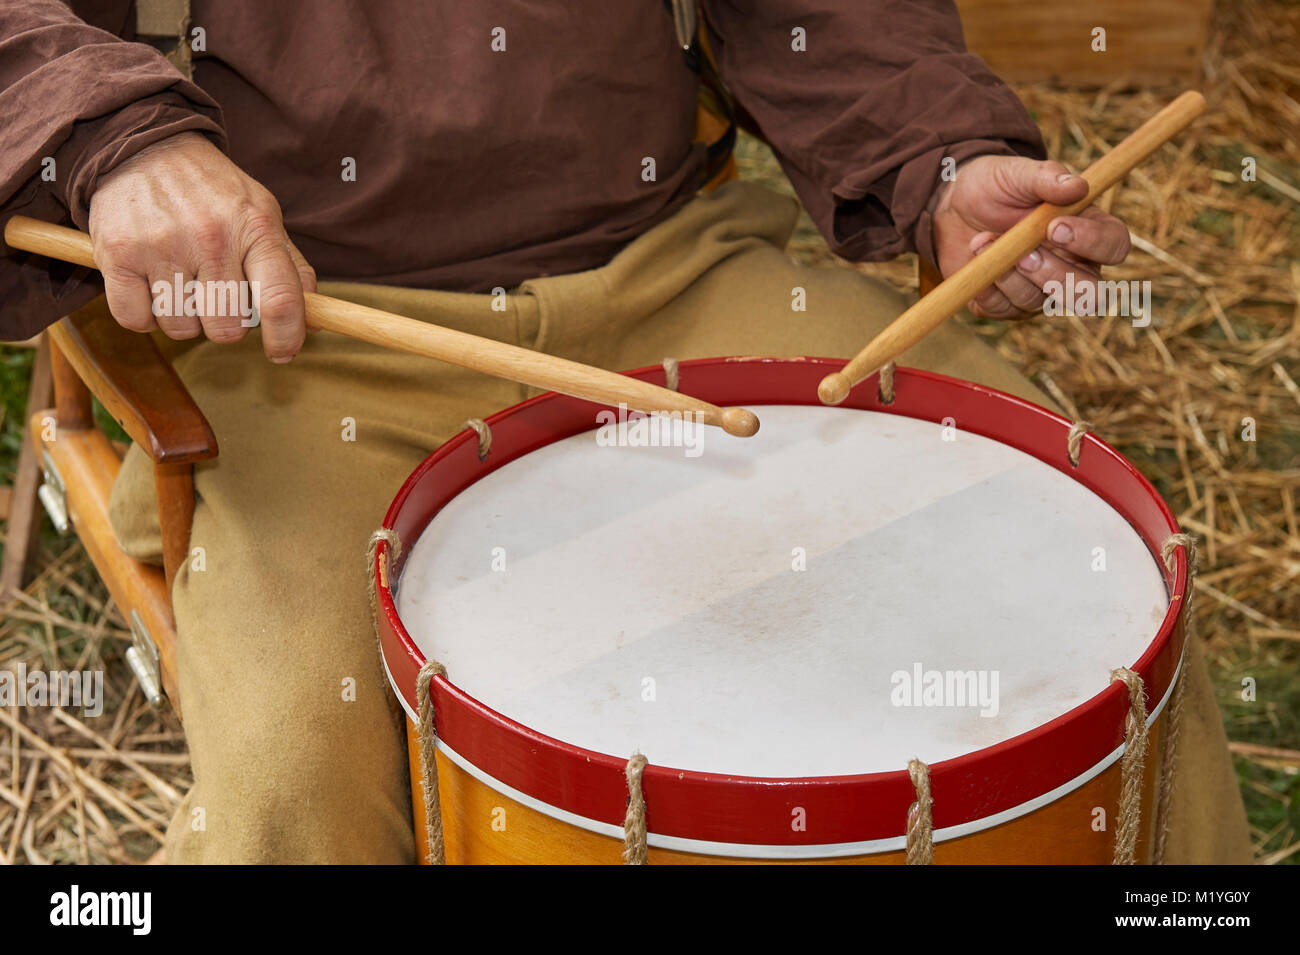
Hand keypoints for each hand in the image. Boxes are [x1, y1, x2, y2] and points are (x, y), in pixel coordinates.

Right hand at [87, 132, 315, 361]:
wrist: (142, 144)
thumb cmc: (211, 190)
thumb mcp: (262, 214)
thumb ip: (290, 267)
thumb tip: (313, 318)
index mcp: (255, 228)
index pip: (281, 301)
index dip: (287, 338)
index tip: (282, 353)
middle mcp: (211, 237)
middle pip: (228, 327)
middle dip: (226, 323)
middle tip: (216, 295)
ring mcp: (162, 246)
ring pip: (182, 329)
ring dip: (184, 319)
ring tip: (182, 282)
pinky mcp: (118, 254)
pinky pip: (137, 321)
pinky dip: (144, 315)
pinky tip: (151, 286)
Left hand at [928, 155, 1130, 319]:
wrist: (954, 206)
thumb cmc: (997, 185)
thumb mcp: (1018, 173)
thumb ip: (1048, 177)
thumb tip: (1078, 186)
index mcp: (1088, 230)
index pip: (1114, 246)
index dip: (1092, 242)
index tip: (1054, 227)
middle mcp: (1072, 267)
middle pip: (1089, 293)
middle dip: (1053, 275)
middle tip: (1022, 254)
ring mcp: (1040, 292)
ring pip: (1038, 302)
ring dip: (1008, 274)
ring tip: (981, 240)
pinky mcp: (1006, 305)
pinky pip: (1002, 309)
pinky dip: (985, 285)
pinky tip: (974, 259)